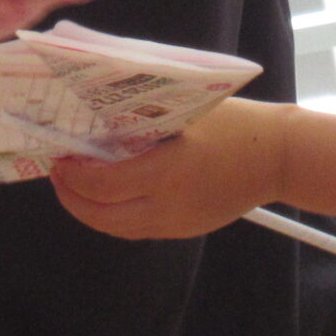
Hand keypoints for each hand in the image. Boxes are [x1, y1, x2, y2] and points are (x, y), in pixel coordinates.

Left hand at [49, 100, 288, 239]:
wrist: (278, 156)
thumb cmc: (234, 122)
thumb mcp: (187, 108)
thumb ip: (143, 113)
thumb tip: (94, 106)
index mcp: (167, 172)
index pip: (104, 185)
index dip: (74, 176)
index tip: (58, 158)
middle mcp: (168, 206)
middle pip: (103, 217)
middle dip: (72, 199)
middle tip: (58, 174)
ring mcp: (177, 223)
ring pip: (118, 228)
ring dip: (90, 210)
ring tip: (74, 186)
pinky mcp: (185, 229)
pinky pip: (138, 228)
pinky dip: (114, 214)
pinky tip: (106, 194)